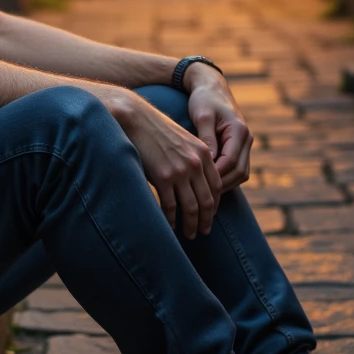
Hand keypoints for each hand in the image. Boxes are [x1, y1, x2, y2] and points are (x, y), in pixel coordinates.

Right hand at [121, 93, 221, 239]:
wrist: (136, 119)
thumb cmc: (157, 130)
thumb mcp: (184, 140)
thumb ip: (194, 159)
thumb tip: (197, 182)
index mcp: (203, 154)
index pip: (216, 186)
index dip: (215, 204)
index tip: (210, 215)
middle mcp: (195, 164)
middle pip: (207, 201)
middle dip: (206, 220)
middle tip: (203, 232)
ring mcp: (179, 171)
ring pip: (191, 207)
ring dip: (191, 224)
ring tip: (189, 234)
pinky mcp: (163, 177)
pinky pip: (170, 206)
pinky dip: (172, 219)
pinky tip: (170, 226)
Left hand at [184, 64, 252, 192]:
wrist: (211, 87)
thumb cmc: (204, 99)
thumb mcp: (202, 116)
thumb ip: (207, 138)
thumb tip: (210, 161)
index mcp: (239, 130)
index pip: (231, 161)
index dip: (216, 175)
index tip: (199, 184)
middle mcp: (246, 138)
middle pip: (239, 172)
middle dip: (222, 185)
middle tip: (202, 194)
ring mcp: (245, 143)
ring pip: (241, 173)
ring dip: (225, 184)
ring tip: (205, 193)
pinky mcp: (239, 147)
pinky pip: (237, 168)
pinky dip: (226, 178)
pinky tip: (209, 183)